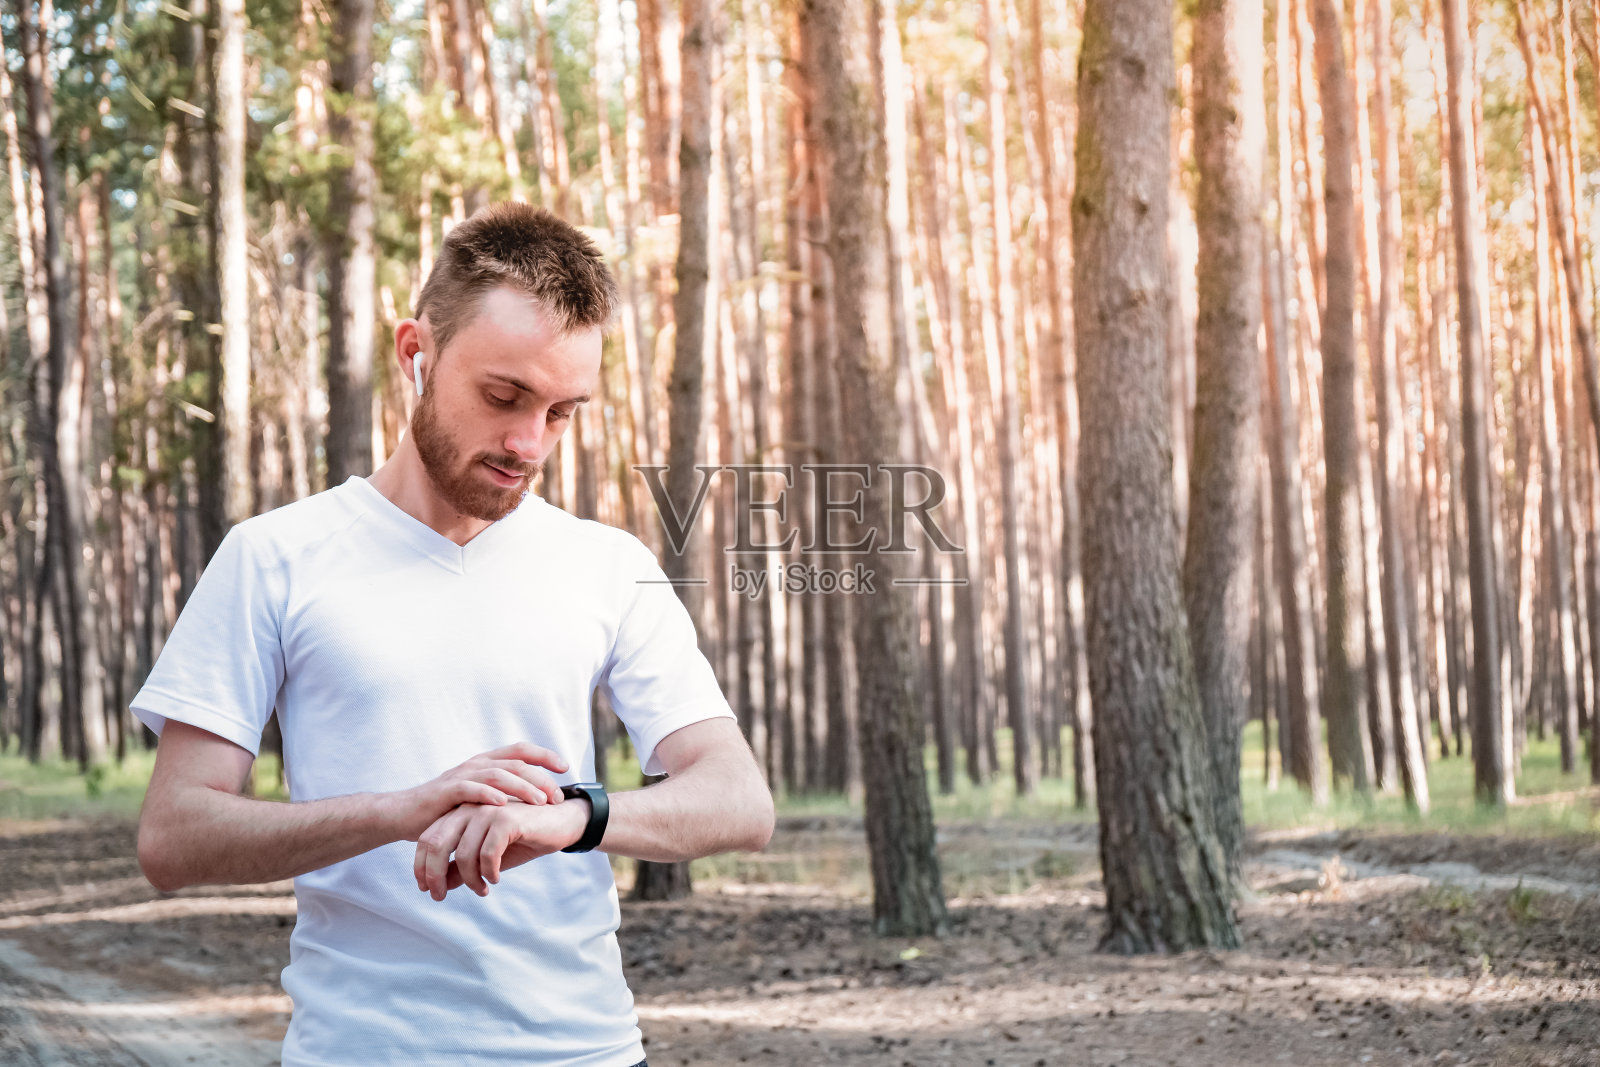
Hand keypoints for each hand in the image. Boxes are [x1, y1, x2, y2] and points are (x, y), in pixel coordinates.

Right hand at [389, 743, 569, 841]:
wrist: (405, 815)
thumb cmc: (445, 810)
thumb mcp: (478, 800)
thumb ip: (500, 796)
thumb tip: (532, 802)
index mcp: (485, 764)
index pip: (520, 751)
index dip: (544, 756)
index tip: (565, 767)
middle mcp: (476, 764)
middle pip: (516, 763)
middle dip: (541, 778)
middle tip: (558, 797)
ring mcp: (461, 776)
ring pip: (499, 774)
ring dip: (522, 787)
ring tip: (540, 801)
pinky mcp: (446, 791)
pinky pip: (470, 789)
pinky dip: (488, 794)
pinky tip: (503, 804)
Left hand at [413, 798, 589, 900]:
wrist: (563, 822)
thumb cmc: (524, 837)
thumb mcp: (488, 856)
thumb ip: (463, 866)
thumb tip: (441, 885)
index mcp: (462, 812)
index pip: (427, 838)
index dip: (422, 866)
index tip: (427, 889)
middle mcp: (470, 807)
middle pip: (436, 843)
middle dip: (434, 875)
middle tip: (440, 896)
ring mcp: (488, 810)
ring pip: (462, 853)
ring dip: (470, 880)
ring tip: (482, 889)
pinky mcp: (507, 819)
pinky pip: (487, 853)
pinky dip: (489, 872)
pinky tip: (496, 878)